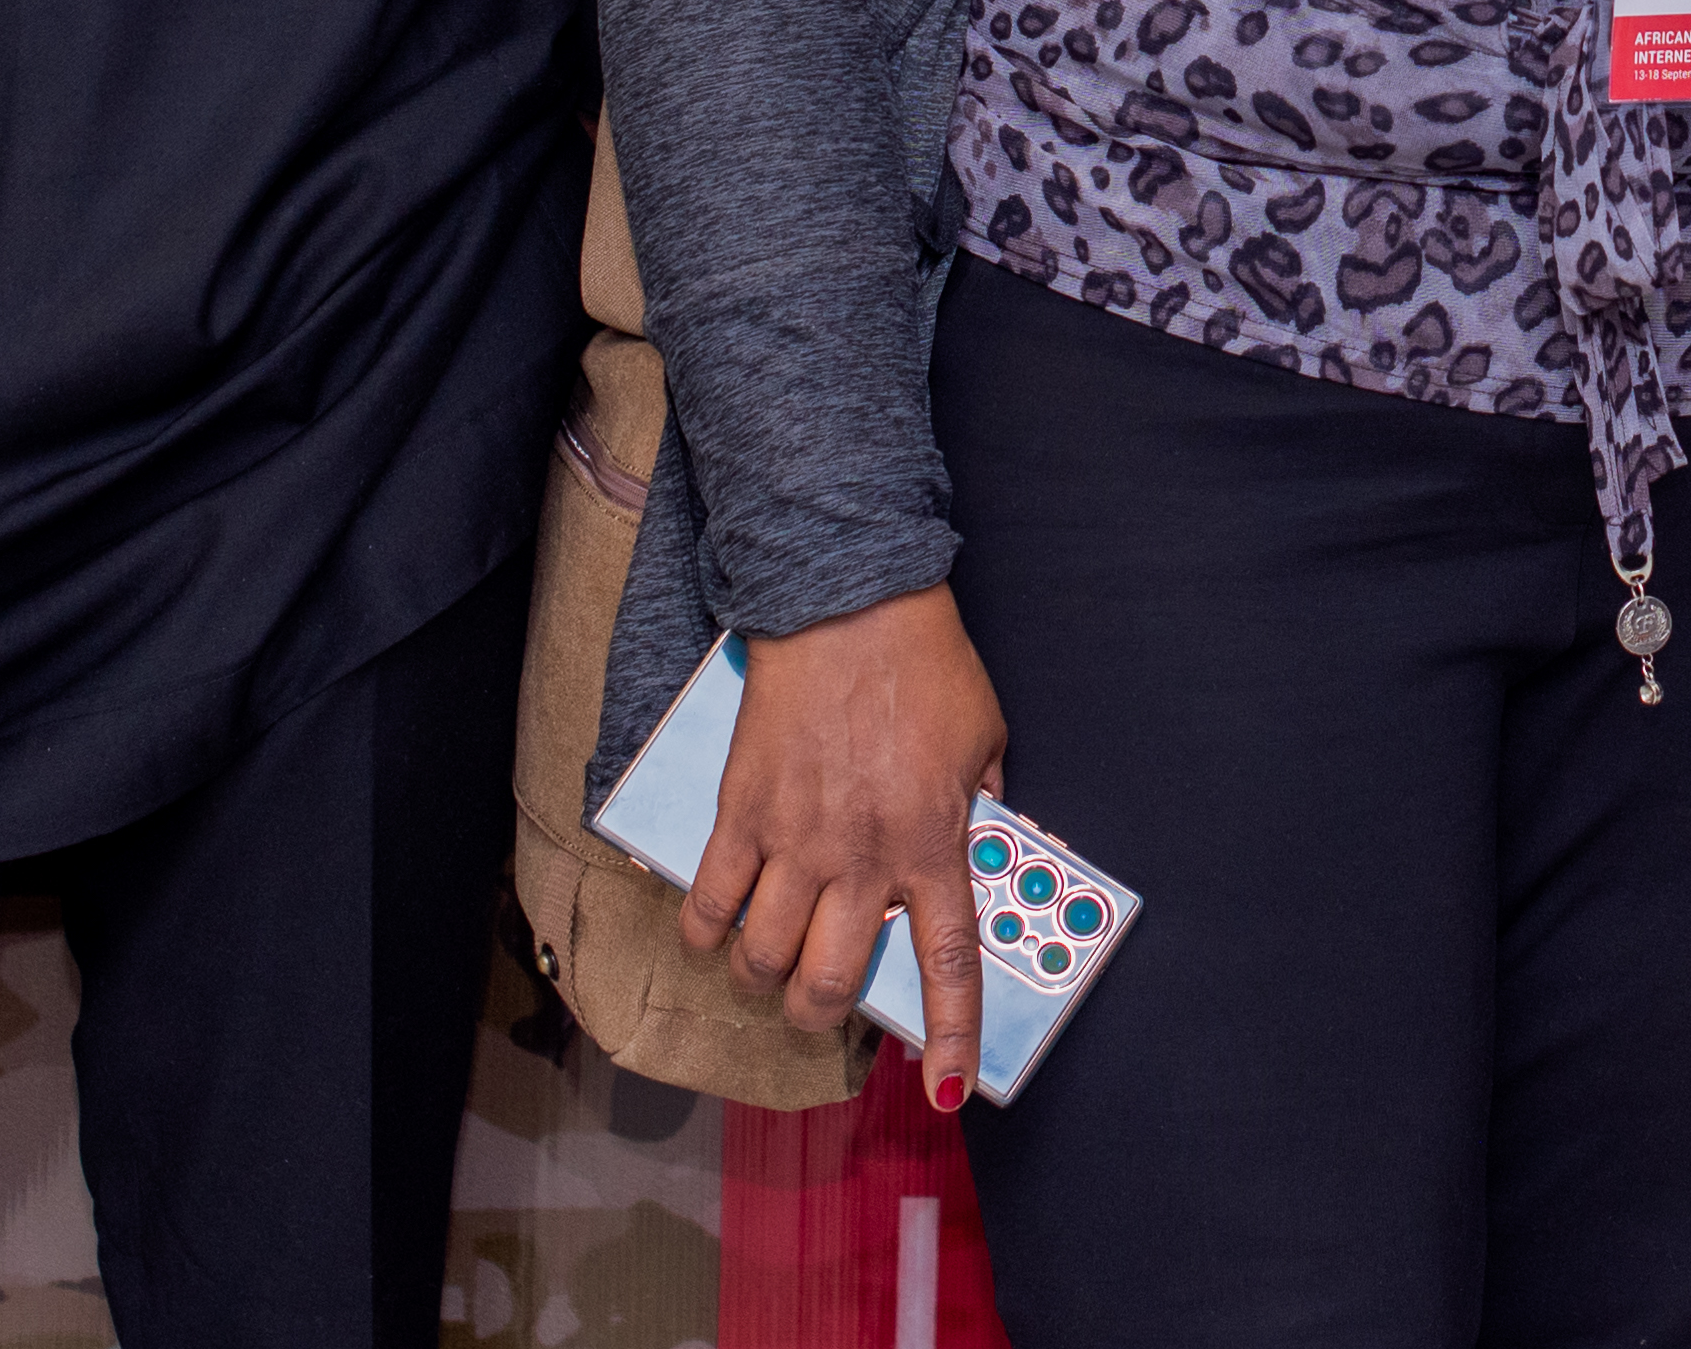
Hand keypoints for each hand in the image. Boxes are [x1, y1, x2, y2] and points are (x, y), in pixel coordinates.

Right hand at [682, 587, 1006, 1107]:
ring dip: (763, 979)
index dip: (950, 1037)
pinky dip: (706, 933)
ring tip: (767, 969)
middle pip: (831, 984)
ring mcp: (795, 839)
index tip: (950, 1089)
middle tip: (820, 1006)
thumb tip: (984, 849)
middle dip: (822, 1017)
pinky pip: (709, 902)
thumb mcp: (985, 737)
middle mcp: (863, 856)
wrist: (847, 602)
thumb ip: (984, 803)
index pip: (947, 965)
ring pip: (764, 958)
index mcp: (934, 843)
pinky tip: (713, 933)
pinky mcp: (741, 812)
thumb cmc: (925, 663)